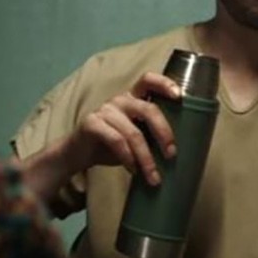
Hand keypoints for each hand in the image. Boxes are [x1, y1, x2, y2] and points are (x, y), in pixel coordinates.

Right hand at [63, 72, 180, 184]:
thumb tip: (177, 150)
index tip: (179, 96)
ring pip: (133, 132)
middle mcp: (120, 100)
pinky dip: (128, 158)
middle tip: (171, 154)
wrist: (78, 153)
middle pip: (148, 109)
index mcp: (133, 98)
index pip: (148, 80)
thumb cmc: (112, 145)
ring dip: (146, 158)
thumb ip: (151, 134)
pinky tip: (133, 170)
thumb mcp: (135, 136)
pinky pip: (116, 141)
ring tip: (153, 176)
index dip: (164, 83)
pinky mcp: (92, 123)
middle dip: (164, 133)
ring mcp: (105, 110)